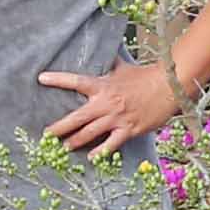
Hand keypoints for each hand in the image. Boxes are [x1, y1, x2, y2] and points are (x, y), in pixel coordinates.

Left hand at [38, 60, 188, 151]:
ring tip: (62, 148)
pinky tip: (91, 158)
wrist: (168, 86)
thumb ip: (110, 63)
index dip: (58, 79)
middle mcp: (106, 103)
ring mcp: (116, 118)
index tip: (41, 78)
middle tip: (46, 135)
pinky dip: (100, 152)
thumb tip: (104, 51)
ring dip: (74, 141)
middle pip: (77, 117)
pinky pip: (111, 144)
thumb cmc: (145, 76)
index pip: (76, 81)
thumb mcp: (123, 67)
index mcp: (103, 85)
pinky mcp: (128, 129)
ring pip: (89, 133)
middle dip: (59, 127)